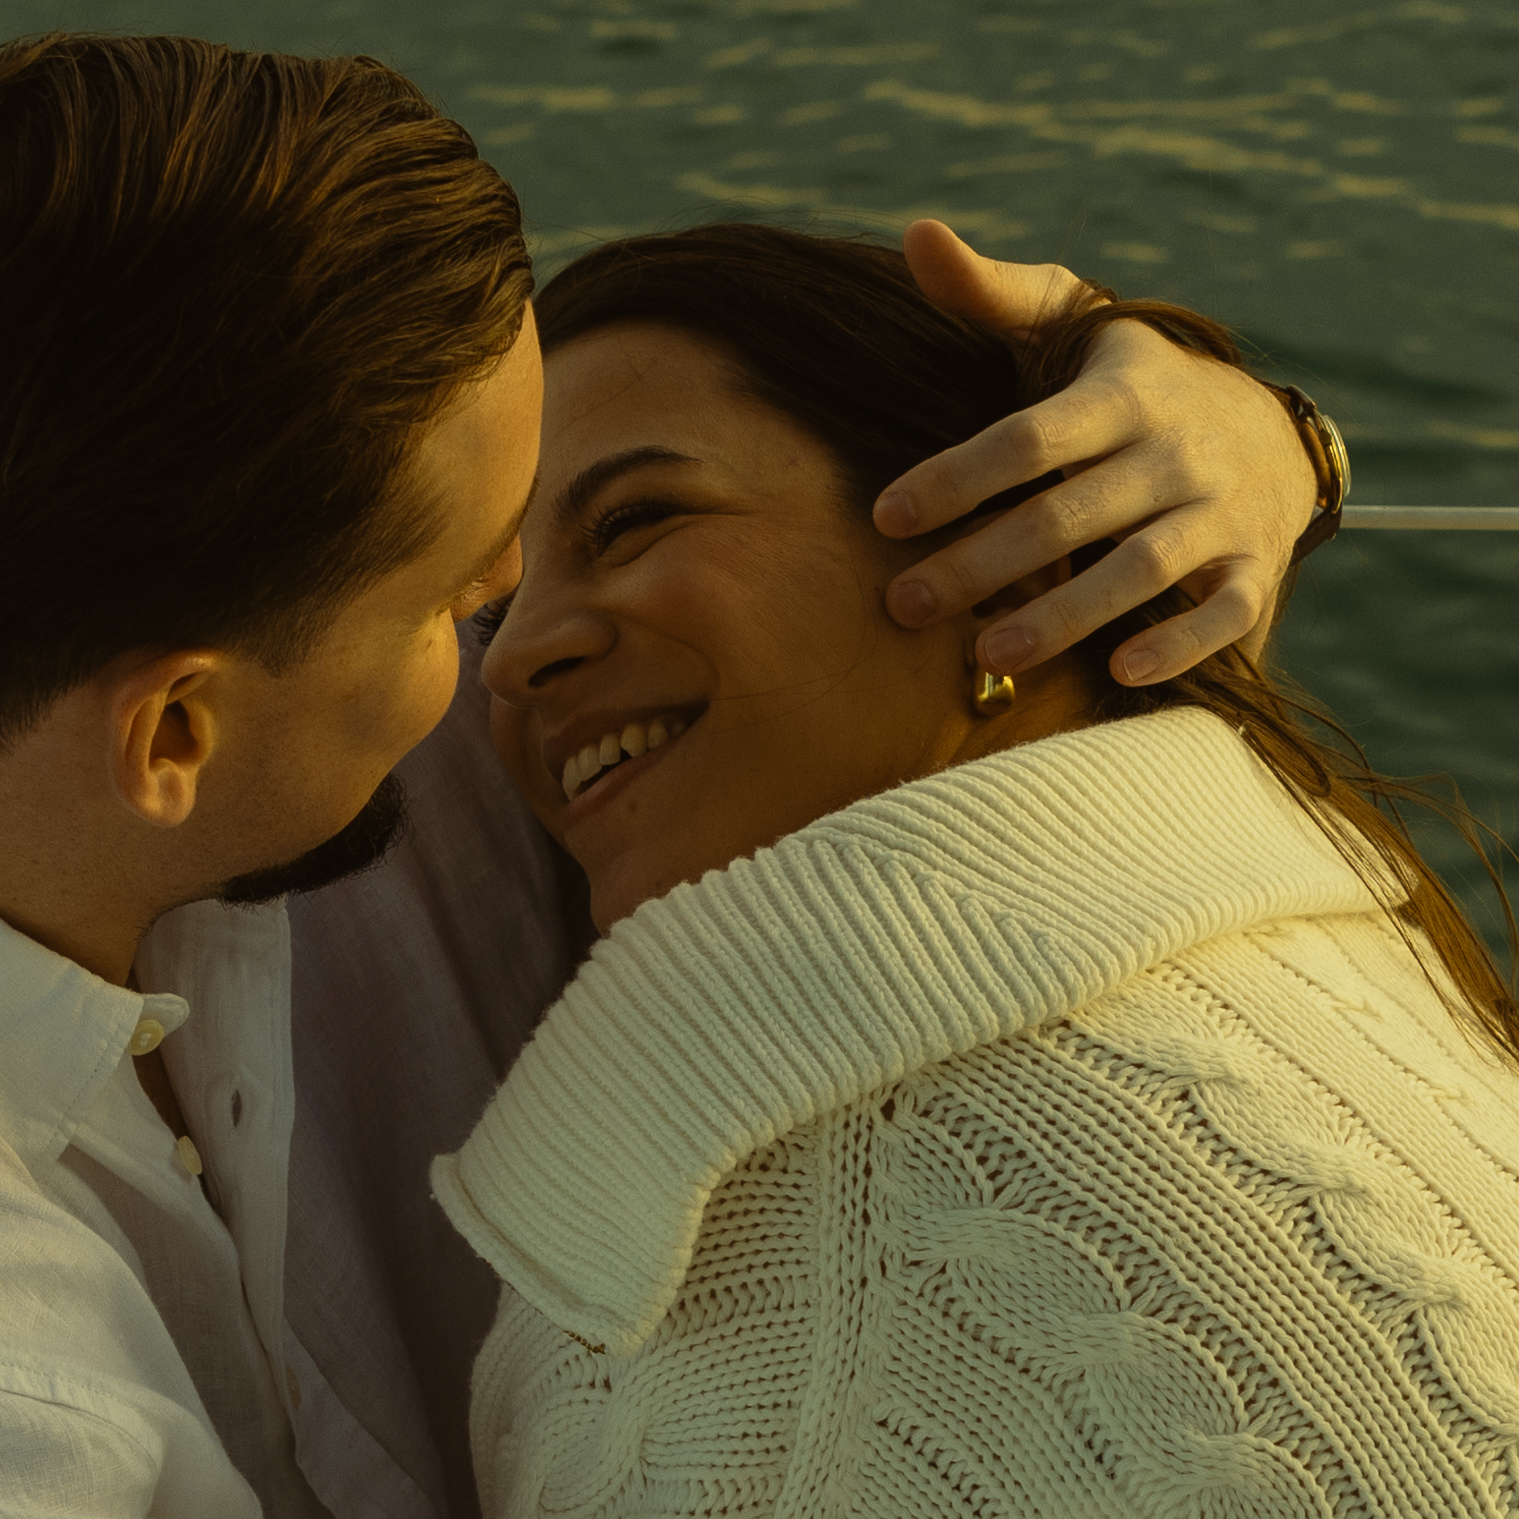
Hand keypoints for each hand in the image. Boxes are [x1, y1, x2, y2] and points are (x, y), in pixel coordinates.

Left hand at [877, 220, 1317, 684]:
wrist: (1269, 432)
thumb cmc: (1133, 384)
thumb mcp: (1074, 324)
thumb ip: (993, 294)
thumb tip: (916, 234)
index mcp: (1121, 395)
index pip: (1029, 437)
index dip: (957, 477)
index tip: (885, 517)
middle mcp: (1174, 452)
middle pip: (1069, 513)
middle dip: (982, 561)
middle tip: (902, 606)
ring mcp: (1219, 511)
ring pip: (1141, 568)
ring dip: (1065, 615)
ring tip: (987, 652)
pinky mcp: (1255, 565)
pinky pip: (1224, 610)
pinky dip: (1179, 642)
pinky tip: (1118, 672)